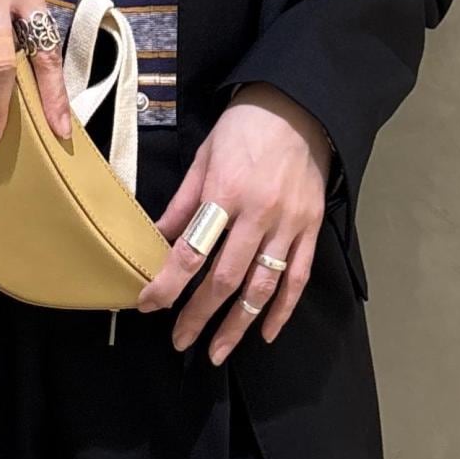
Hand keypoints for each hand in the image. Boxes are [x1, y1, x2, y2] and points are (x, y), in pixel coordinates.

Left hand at [136, 82, 332, 361]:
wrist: (298, 107)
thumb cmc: (244, 127)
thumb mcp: (203, 157)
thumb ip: (182, 203)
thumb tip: (156, 238)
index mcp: (225, 193)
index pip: (191, 251)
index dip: (168, 284)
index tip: (148, 305)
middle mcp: (258, 215)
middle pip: (225, 279)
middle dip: (199, 316)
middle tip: (180, 342)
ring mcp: (288, 225)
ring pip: (262, 287)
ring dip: (238, 325)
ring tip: (219, 351)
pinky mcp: (310, 229)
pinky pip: (298, 278)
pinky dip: (283, 310)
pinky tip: (265, 332)